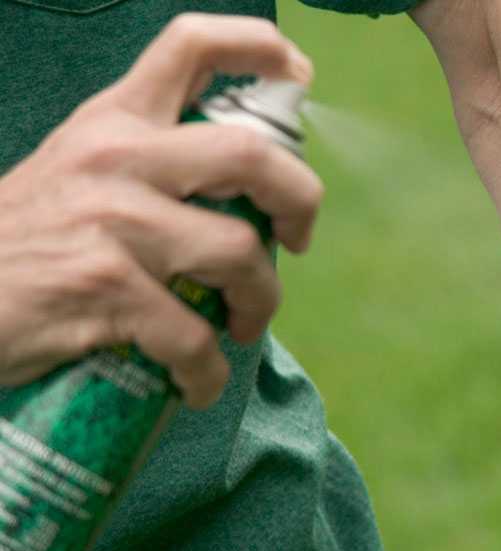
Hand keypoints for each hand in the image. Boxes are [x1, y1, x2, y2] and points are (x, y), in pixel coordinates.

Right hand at [0, 14, 321, 408]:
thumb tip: (245, 197)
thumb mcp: (81, 172)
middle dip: (300, 201)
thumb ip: (152, 167)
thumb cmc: (27, 239)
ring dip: (260, 302)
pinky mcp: (105, 289)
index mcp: (116, 120)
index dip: (258, 46)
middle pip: (249, 155)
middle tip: (297, 239)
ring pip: (238, 252)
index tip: (299, 75)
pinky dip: (209, 370)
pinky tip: (200, 381)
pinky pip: (193, 335)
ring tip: (244, 324)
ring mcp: (113, 222)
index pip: (191, 46)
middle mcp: (117, 158)